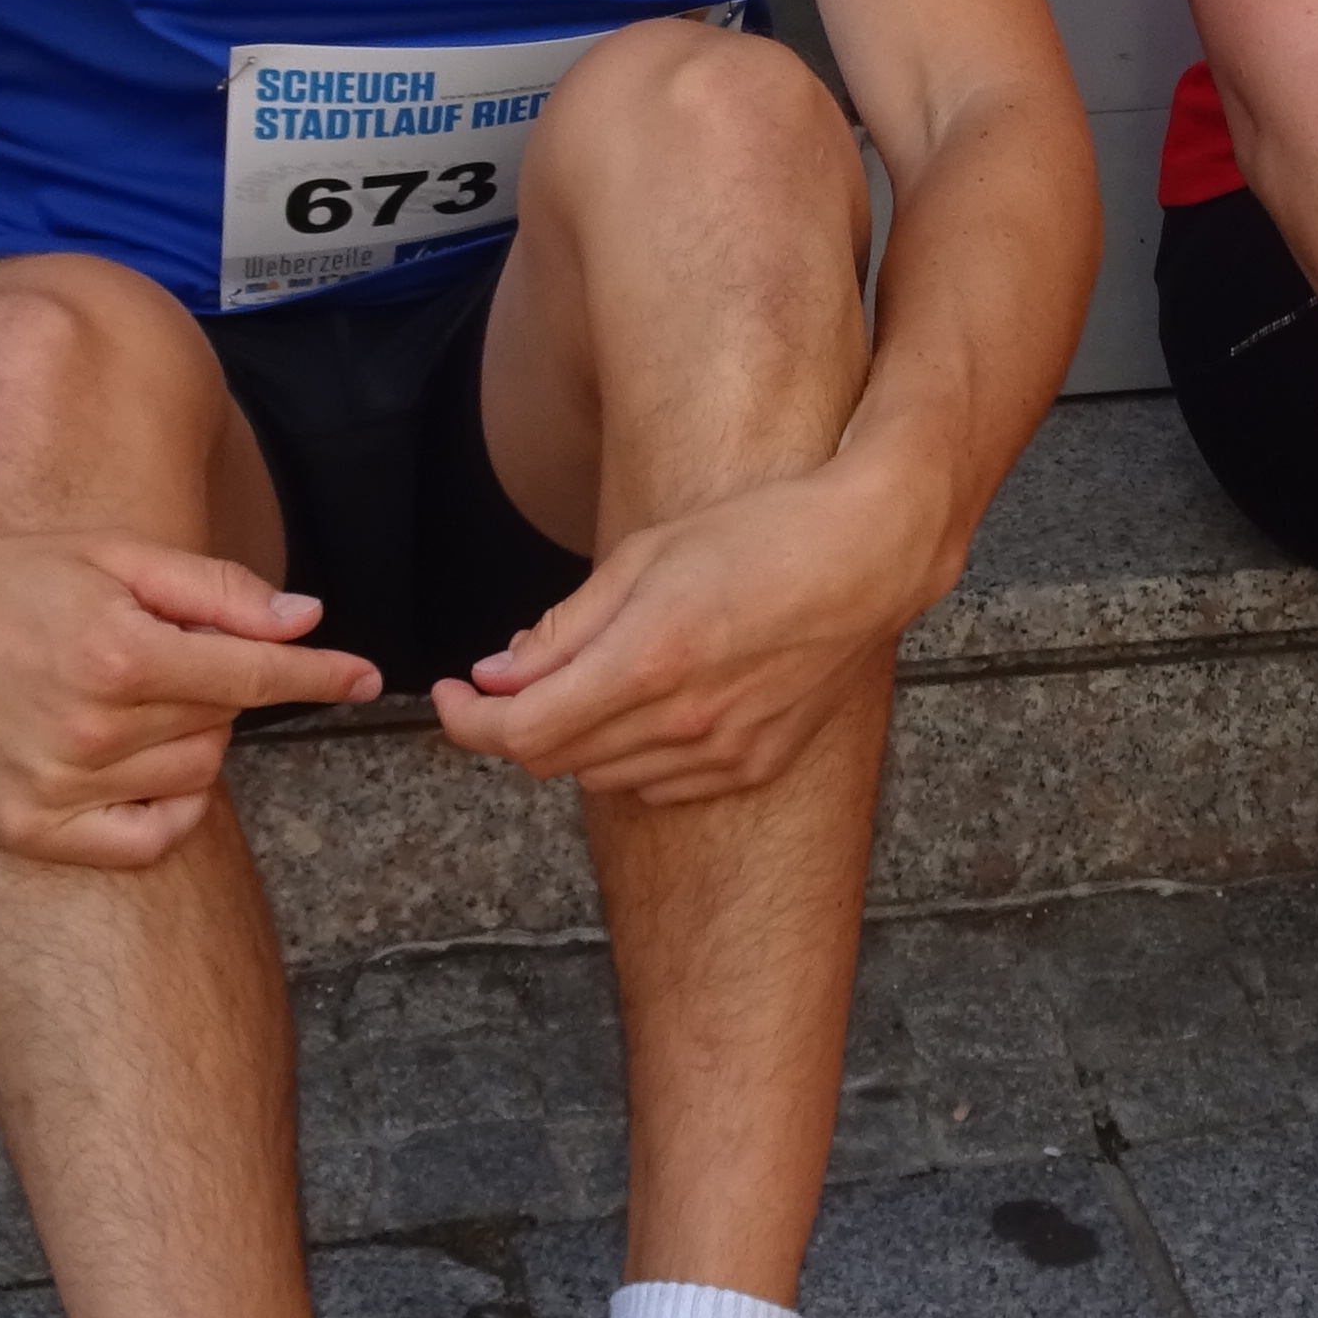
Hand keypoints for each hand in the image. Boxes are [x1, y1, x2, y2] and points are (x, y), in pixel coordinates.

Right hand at [0, 529, 379, 869]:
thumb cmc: (4, 578)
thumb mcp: (114, 557)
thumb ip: (216, 590)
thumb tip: (307, 619)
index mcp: (117, 653)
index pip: (253, 677)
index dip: (320, 675)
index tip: (366, 677)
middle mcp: (89, 730)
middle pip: (222, 723)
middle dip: (219, 687)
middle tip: (165, 656)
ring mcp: (54, 789)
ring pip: (193, 777)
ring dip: (190, 739)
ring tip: (133, 698)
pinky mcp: (25, 830)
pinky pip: (144, 839)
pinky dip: (166, 808)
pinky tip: (142, 766)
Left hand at [431, 453, 930, 805]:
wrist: (869, 556)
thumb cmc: (758, 533)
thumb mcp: (645, 555)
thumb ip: (563, 627)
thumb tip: (494, 676)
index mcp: (644, 663)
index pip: (519, 732)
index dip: (466, 722)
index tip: (448, 693)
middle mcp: (680, 723)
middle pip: (554, 761)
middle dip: (515, 724)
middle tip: (510, 681)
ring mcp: (720, 753)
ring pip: (604, 778)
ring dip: (574, 739)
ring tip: (592, 679)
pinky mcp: (755, 765)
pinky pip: (661, 784)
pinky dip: (632, 755)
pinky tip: (652, 703)